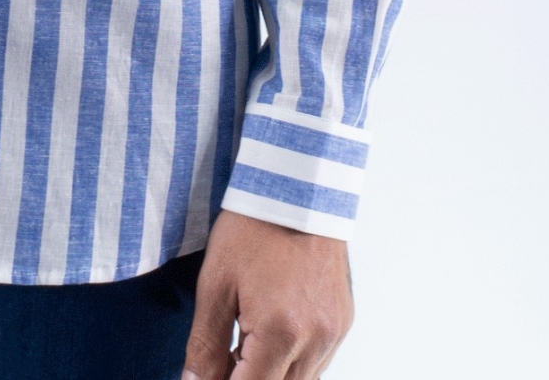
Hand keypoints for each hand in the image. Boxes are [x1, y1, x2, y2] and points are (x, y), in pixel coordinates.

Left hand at [182, 209, 353, 379]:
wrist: (296, 186)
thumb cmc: (252, 228)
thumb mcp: (216, 283)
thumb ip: (205, 345)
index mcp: (282, 332)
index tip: (210, 375)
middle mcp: (316, 340)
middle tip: (224, 357)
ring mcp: (334, 332)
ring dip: (270, 374)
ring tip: (244, 341)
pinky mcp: (343, 321)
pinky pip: (317, 362)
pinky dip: (291, 360)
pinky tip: (269, 333)